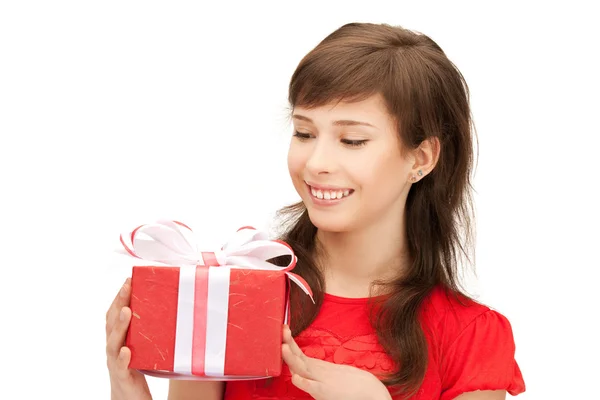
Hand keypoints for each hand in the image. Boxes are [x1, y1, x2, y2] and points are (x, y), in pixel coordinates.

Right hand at [106, 278, 151, 399]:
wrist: (129, 399)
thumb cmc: (137, 369)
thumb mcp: (142, 346)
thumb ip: (147, 330)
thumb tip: (170, 308)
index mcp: (118, 339)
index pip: (114, 314)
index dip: (119, 297)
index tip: (128, 280)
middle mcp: (114, 348)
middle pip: (112, 323)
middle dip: (119, 303)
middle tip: (127, 286)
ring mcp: (116, 362)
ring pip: (114, 342)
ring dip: (120, 325)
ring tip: (127, 311)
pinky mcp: (123, 377)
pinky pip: (121, 367)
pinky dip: (123, 358)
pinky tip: (127, 350)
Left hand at [281, 325, 391, 399]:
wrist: (371, 393)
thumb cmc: (352, 385)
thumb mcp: (329, 375)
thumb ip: (316, 372)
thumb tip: (299, 373)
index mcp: (318, 369)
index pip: (299, 356)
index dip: (289, 345)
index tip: (282, 332)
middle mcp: (318, 374)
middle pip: (298, 358)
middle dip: (288, 345)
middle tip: (282, 331)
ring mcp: (322, 381)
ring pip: (303, 368)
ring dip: (292, 357)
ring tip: (283, 346)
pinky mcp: (327, 391)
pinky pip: (313, 387)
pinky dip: (304, 382)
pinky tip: (296, 378)